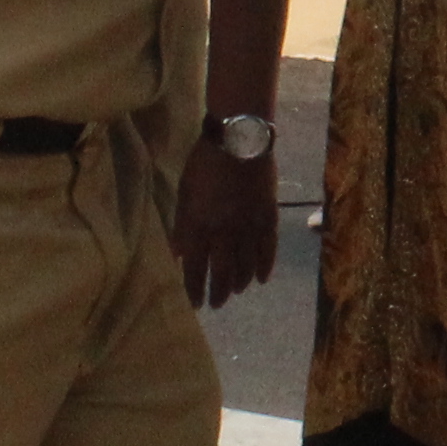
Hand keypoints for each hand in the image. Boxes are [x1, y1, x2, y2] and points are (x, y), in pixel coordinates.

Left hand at [173, 130, 278, 310]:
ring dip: (241, 282)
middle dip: (219, 291)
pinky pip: (268, 248)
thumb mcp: (184, 192)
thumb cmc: (204, 164)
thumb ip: (182, 226)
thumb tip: (178, 254)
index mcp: (200, 226)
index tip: (194, 304)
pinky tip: (263, 279)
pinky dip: (266, 265)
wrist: (240, 141)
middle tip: (217, 304)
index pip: (196, 267)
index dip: (195, 288)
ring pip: (247, 264)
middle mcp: (225, 232)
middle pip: (223, 271)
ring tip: (237, 292)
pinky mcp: (269, 217)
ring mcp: (249, 226)